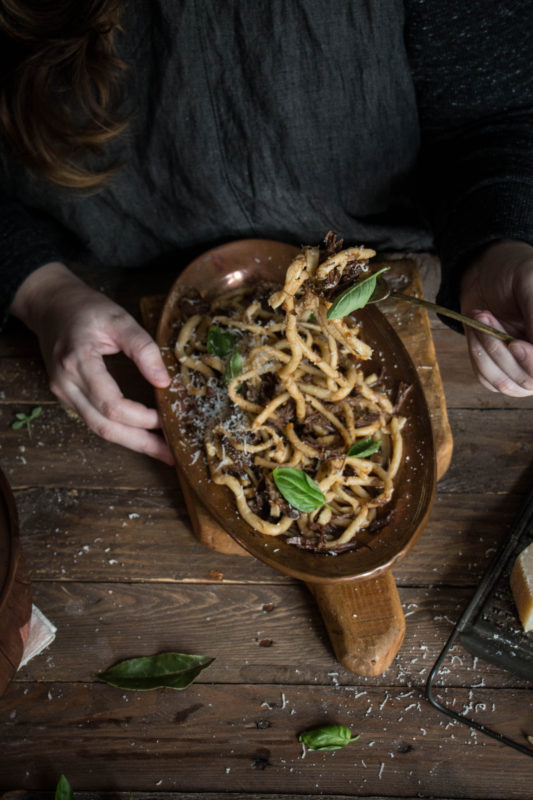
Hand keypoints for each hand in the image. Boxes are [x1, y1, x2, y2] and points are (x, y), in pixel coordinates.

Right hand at [11, 262, 174, 463]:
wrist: (51, 306)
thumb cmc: (86, 309)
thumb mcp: (119, 319)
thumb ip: (143, 348)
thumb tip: (164, 381)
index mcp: (77, 361)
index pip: (110, 403)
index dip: (140, 416)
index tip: (166, 418)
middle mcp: (66, 383)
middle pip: (104, 426)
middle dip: (141, 443)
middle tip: (171, 455)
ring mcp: (64, 393)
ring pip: (98, 429)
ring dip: (133, 442)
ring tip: (162, 451)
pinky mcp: (68, 397)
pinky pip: (95, 420)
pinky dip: (121, 430)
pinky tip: (142, 434)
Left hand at [460, 240, 532, 396]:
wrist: (486, 274)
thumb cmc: (514, 273)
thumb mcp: (529, 285)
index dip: (532, 361)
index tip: (515, 344)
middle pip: (528, 380)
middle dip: (501, 350)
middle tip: (485, 315)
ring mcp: (525, 369)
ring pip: (505, 382)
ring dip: (486, 350)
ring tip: (481, 316)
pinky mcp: (501, 371)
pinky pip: (486, 378)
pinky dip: (477, 353)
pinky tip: (477, 329)